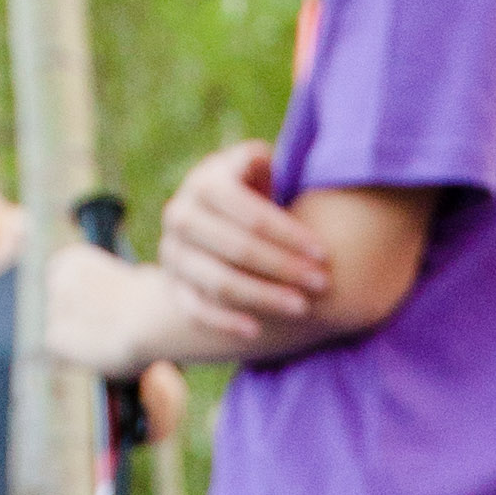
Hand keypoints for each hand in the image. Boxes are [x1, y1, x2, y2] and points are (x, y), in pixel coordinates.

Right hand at [155, 139, 333, 352]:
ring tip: (301, 307)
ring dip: (263, 297)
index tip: (323, 253)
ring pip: (218, 282)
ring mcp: (172, 252)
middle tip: (322, 284)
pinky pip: (195, 309)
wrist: (208, 218)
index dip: (289, 235)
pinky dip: (224, 321)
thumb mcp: (256, 167)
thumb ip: (267, 164)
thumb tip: (280, 164)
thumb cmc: (250, 191)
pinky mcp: (172, 283)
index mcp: (205, 182)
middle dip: (284, 268)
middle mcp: (180, 215)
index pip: (251, 214)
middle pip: (237, 249)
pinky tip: (256, 330)